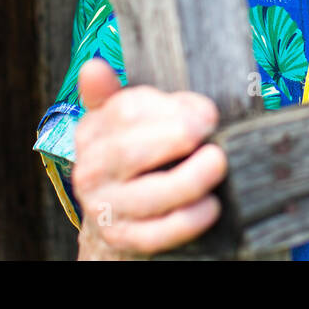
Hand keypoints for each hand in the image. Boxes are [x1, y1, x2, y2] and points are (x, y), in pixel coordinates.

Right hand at [70, 58, 227, 258]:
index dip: (169, 108)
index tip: (205, 112)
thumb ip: (118, 95)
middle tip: (212, 132)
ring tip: (218, 164)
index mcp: (91, 133)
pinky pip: (157, 234)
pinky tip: (211, 205)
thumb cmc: (135, 158)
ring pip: (149, 195)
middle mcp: (90, 172)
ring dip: (190, 179)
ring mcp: (105, 210)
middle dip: (178, 138)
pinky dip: (188, 220)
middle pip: (131, 151)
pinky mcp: (125, 241)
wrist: (117, 219)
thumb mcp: (124, 122)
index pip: (125, 112)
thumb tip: (93, 68)